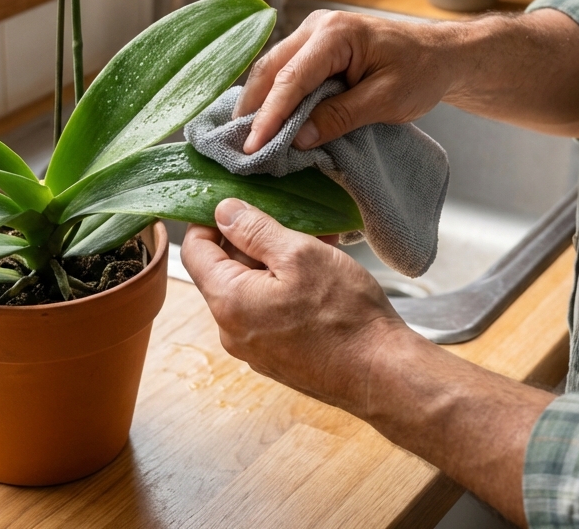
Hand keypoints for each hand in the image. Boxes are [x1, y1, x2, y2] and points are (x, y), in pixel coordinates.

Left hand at [180, 198, 413, 413]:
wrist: (382, 374)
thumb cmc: (344, 315)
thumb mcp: (299, 253)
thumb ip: (255, 230)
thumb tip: (223, 211)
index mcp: (228, 302)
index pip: (195, 250)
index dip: (209, 220)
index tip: (233, 203)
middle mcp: (232, 331)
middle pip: (224, 269)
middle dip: (253, 240)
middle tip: (287, 219)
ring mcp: (255, 348)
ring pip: (251, 288)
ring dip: (275, 261)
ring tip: (313, 242)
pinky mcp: (277, 357)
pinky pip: (268, 311)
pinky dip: (285, 286)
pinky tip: (318, 272)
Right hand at [234, 9, 454, 153]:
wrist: (440, 54)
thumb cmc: (421, 72)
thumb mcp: (386, 100)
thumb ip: (341, 117)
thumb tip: (299, 138)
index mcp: (336, 34)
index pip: (291, 79)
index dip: (270, 115)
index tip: (253, 146)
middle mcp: (317, 27)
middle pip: (271, 69)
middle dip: (253, 108)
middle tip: (238, 146)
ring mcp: (313, 33)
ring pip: (272, 68)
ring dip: (259, 102)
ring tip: (246, 137)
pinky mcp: (314, 46)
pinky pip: (285, 69)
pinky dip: (273, 95)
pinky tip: (266, 119)